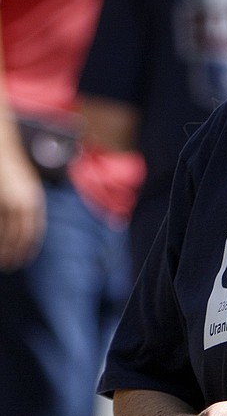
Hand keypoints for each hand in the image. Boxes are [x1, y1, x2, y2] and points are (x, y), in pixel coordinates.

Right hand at [0, 147, 45, 269]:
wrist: (3, 149)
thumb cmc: (15, 169)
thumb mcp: (29, 187)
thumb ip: (30, 206)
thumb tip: (29, 228)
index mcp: (34, 201)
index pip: (33, 232)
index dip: (28, 248)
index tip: (24, 259)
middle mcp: (21, 204)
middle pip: (18, 237)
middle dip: (14, 253)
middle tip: (10, 265)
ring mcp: (5, 203)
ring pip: (3, 234)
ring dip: (2, 249)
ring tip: (1, 261)